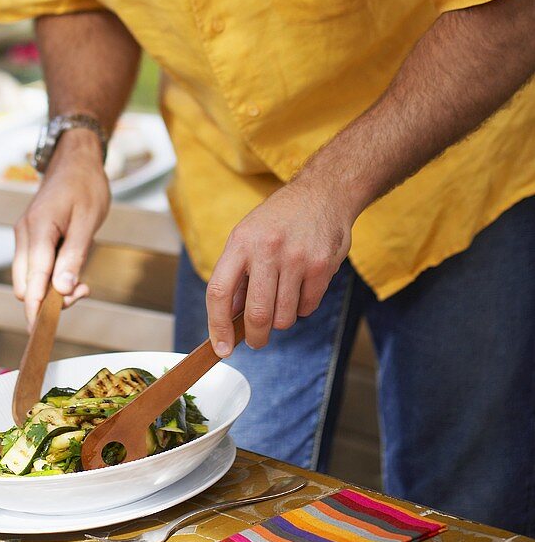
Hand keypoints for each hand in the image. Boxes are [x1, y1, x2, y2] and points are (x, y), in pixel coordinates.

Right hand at [11, 130, 109, 326]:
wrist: (76, 159)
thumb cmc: (85, 185)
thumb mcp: (88, 221)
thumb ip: (74, 257)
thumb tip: (62, 292)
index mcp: (38, 229)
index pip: (31, 280)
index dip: (34, 309)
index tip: (40, 332)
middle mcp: (24, 235)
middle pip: (23, 285)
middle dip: (48, 299)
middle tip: (83, 290)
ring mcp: (25, 236)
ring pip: (27, 278)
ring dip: (49, 289)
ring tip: (82, 281)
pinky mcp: (30, 237)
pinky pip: (34, 266)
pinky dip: (49, 276)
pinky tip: (72, 268)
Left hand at [206, 173, 354, 354]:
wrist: (322, 193)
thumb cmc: (279, 219)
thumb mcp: (248, 235)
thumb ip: (237, 274)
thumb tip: (228, 318)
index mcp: (241, 242)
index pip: (219, 292)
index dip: (218, 326)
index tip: (221, 348)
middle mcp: (267, 249)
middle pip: (257, 314)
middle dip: (256, 337)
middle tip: (257, 340)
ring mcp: (296, 258)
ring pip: (284, 317)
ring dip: (282, 318)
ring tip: (283, 295)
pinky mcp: (321, 266)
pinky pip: (307, 308)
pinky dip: (302, 306)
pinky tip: (302, 284)